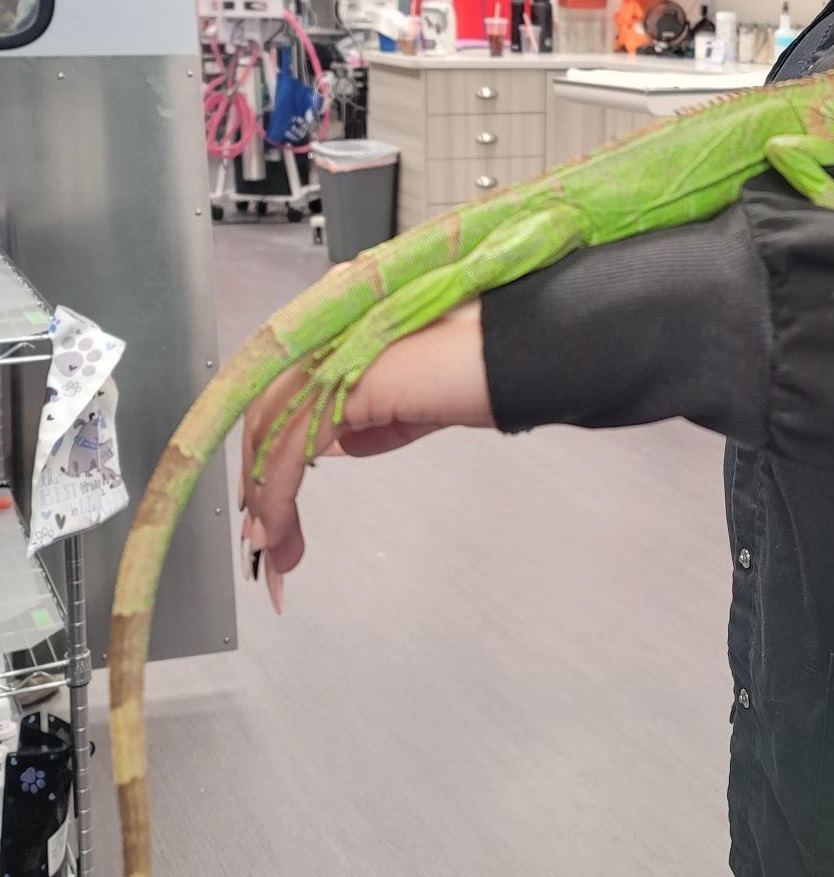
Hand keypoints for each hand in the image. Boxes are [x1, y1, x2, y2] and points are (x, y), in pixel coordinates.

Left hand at [240, 300, 493, 611]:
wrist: (531, 350)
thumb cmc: (495, 362)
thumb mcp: (418, 400)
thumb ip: (376, 419)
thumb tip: (338, 444)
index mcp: (347, 324)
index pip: (284, 390)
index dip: (267, 449)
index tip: (268, 500)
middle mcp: (330, 328)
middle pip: (265, 410)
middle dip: (258, 480)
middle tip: (265, 538)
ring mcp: (332, 350)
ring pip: (269, 431)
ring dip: (266, 502)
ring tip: (277, 553)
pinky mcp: (341, 379)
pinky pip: (289, 446)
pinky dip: (278, 498)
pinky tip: (283, 533)